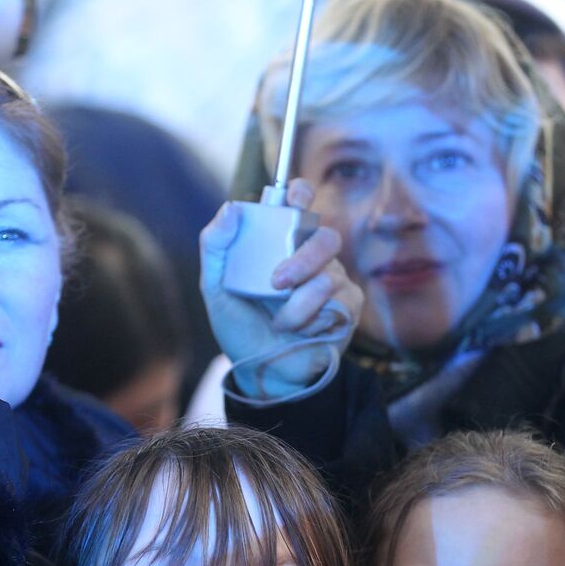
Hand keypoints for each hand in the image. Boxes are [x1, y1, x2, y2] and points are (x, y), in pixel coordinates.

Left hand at [200, 179, 362, 400]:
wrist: (262, 371)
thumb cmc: (241, 327)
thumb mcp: (216, 287)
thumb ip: (215, 246)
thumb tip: (230, 208)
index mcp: (282, 243)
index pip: (300, 205)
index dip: (301, 194)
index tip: (294, 198)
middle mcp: (311, 257)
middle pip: (324, 237)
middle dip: (302, 259)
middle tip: (277, 283)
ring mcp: (334, 280)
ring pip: (330, 274)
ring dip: (299, 304)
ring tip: (280, 322)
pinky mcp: (348, 305)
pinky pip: (340, 300)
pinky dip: (313, 319)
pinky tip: (302, 331)